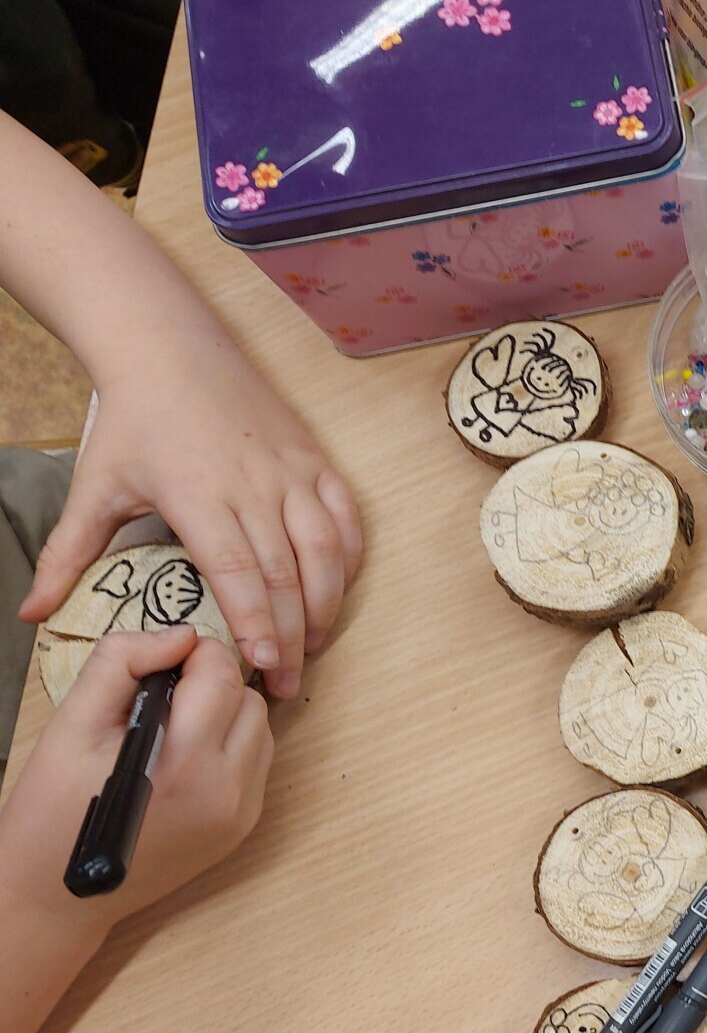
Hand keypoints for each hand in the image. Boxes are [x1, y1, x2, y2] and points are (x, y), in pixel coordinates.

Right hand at [0, 627, 273, 939]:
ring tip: (172, 728)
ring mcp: (240, 813)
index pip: (220, 673)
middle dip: (211, 683)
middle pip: (248, 698)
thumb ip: (121, 664)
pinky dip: (230, 747)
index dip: (193, 653)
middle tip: (162, 695)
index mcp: (183, 761)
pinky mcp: (242, 828)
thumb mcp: (71, 724)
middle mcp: (226, 790)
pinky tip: (184, 758)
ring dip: (226, 714)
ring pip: (261, 728)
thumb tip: (180, 636)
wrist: (55, 897)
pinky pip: (256, 764)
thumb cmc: (52, 810)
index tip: (162, 661)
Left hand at [17, 338, 362, 698]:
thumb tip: (32, 614)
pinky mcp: (315, 460)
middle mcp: (254, 486)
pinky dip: (349, 558)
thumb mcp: (96, 487)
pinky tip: (338, 589)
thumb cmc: (135, 422)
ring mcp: (292, 472)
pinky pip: (346, 517)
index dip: (254, 622)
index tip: (259, 664)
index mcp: (199, 496)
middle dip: (291, 634)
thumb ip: (68, 555)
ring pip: (325, 549)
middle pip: (285, 574)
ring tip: (314, 643)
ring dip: (326, 602)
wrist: (173, 351)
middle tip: (286, 681)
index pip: (238, 572)